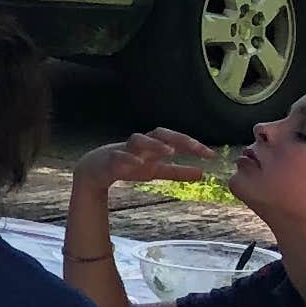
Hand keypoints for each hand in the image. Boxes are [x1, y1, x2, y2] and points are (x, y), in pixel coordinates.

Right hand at [93, 129, 225, 191]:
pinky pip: (118, 155)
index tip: (211, 155)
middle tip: (196, 147)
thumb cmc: (127, 166)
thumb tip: (202, 173)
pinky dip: (128, 158)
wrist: (94, 170)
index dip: (193, 145)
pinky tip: (138, 163)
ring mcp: (124, 150)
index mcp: (153, 145)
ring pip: (138, 139)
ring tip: (169, 151)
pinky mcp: (109, 159)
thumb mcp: (155, 170)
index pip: (175, 139)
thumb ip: (177, 171)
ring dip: (154, 144)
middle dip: (177, 138)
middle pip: (159, 133)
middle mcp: (140, 144)